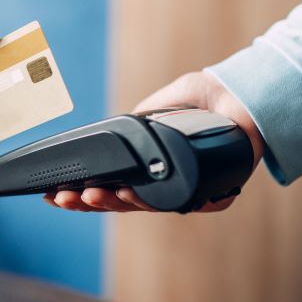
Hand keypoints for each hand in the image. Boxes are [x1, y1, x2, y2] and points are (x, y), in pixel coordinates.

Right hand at [44, 70, 263, 212]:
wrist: (246, 95)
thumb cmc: (209, 97)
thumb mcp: (165, 102)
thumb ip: (143, 117)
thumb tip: (116, 129)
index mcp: (151, 168)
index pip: (112, 186)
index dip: (83, 193)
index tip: (55, 192)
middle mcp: (167, 183)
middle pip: (121, 202)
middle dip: (89, 202)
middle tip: (64, 197)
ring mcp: (189, 190)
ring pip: (145, 206)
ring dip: (113, 203)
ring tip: (91, 195)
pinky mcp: (215, 192)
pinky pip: (187, 205)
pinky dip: (160, 203)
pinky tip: (131, 195)